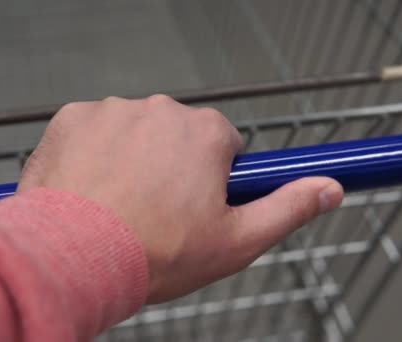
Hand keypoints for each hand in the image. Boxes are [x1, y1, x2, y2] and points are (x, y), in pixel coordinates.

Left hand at [17, 95, 342, 302]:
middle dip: (172, 168)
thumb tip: (329, 188)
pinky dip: (94, 154)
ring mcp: (113, 111)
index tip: (197, 203)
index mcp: (206, 133)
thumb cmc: (154, 253)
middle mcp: (162, 110)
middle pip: (177, 137)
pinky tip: (91, 189)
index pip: (223, 146)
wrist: (72, 257)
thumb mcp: (236, 241)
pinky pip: (93, 131)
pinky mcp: (73, 118)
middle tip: (156, 213)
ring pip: (134, 133)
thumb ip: (288, 207)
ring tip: (120, 206)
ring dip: (131, 160)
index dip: (213, 179)